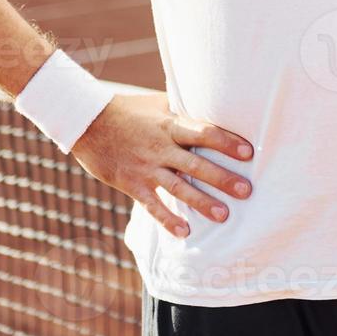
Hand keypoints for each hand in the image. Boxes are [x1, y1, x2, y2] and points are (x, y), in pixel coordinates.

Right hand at [70, 91, 254, 237]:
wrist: (87, 121)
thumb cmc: (128, 110)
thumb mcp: (158, 103)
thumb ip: (182, 110)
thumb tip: (212, 102)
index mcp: (170, 124)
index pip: (204, 132)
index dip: (227, 142)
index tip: (249, 152)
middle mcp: (161, 147)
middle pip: (196, 164)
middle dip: (222, 178)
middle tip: (247, 191)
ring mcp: (146, 167)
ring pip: (178, 187)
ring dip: (202, 202)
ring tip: (224, 215)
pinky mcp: (132, 184)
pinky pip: (152, 205)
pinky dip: (167, 219)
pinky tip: (184, 232)